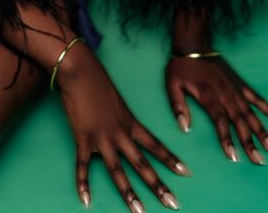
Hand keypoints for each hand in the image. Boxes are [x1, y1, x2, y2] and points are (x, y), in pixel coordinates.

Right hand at [56, 43, 191, 210]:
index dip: (171, 159)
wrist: (80, 70)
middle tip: (174, 203)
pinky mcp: (83, 138)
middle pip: (142, 164)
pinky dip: (83, 184)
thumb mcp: (117, 99)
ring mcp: (102, 137)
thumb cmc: (97, 78)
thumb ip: (121, 116)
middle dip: (159, 185)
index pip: (155, 145)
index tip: (186, 173)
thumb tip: (122, 126)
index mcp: (130, 122)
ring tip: (139, 212)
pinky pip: (84, 166)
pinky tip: (85, 200)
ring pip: (118, 172)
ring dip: (129, 194)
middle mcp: (120, 133)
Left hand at [165, 54, 267, 164]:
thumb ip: (178, 107)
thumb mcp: (171, 85)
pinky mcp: (241, 84)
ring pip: (251, 113)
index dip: (227, 140)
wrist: (193, 43)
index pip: (220, 122)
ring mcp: (235, 89)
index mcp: (208, 95)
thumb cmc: (181, 66)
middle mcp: (225, 93)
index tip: (234, 158)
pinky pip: (258, 98)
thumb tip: (185, 128)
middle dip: (250, 142)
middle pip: (240, 122)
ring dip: (262, 131)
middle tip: (260, 161)